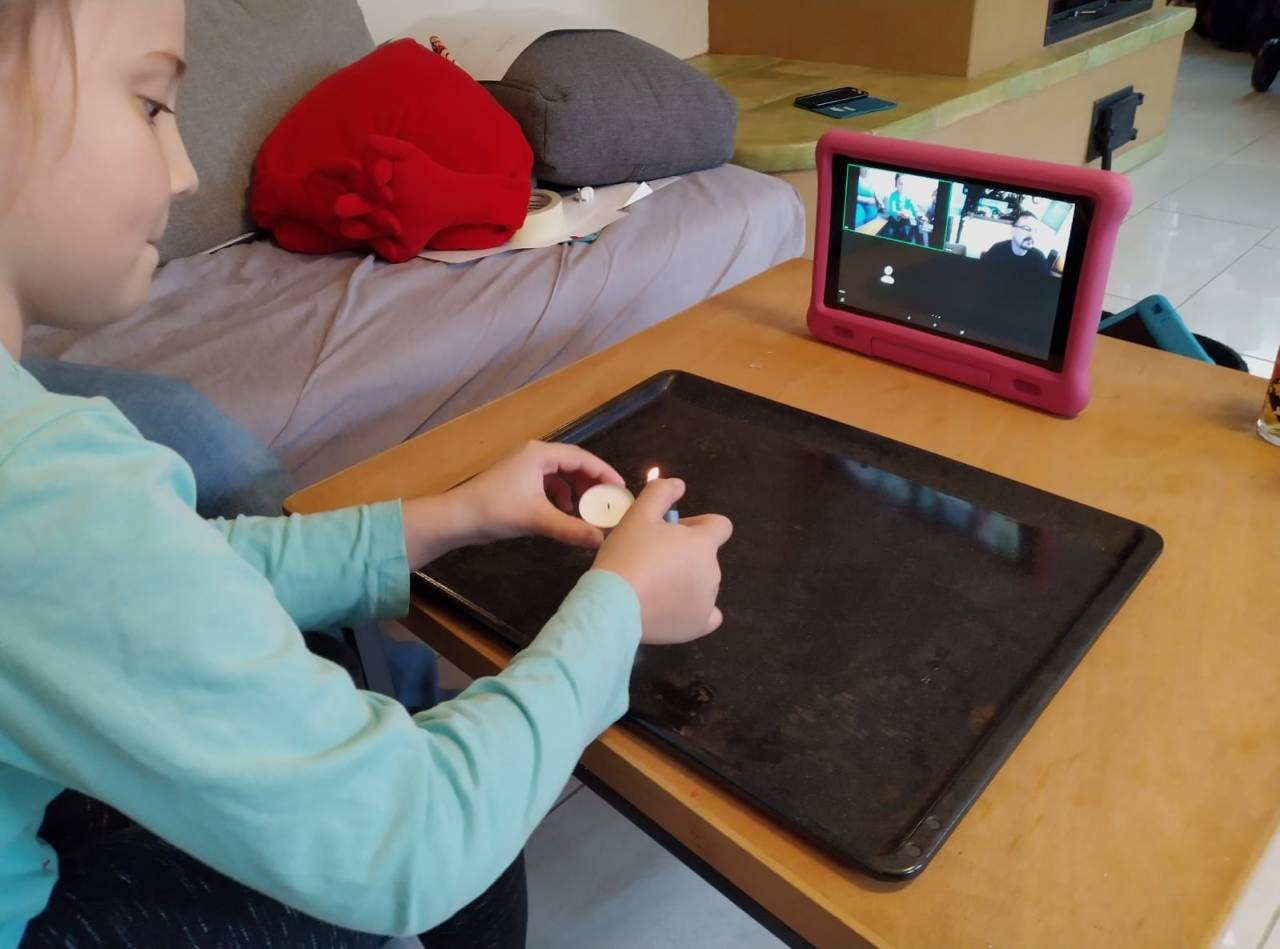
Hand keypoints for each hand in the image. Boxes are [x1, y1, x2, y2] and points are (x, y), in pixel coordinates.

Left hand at [461, 439, 626, 540]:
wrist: (457, 517)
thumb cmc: (496, 511)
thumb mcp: (537, 519)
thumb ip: (571, 528)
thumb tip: (600, 540)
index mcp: (539, 454)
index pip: (581, 457)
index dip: (603, 472)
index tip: (620, 488)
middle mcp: (533, 454)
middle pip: (572, 463)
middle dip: (591, 481)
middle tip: (608, 499)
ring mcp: (523, 466)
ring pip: (559, 473)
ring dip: (575, 489)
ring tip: (587, 508)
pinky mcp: (516, 479)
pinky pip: (546, 482)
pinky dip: (558, 495)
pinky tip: (561, 511)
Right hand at [592, 478, 733, 644]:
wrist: (613, 605)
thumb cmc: (627, 556)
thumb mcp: (638, 515)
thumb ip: (661, 493)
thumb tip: (679, 485)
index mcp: (703, 543)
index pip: (720, 526)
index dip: (698, 525)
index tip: (673, 533)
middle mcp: (713, 571)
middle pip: (706, 556)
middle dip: (686, 554)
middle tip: (652, 559)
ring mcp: (709, 601)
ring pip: (703, 583)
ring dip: (686, 580)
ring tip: (652, 585)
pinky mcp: (700, 625)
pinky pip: (709, 615)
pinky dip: (695, 610)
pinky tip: (675, 608)